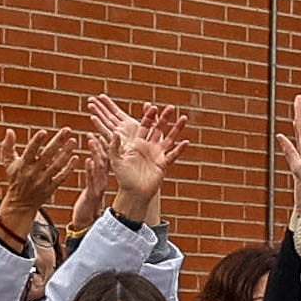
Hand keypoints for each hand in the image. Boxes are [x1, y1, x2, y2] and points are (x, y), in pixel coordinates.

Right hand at [0, 125, 79, 240]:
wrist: (20, 203)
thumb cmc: (15, 178)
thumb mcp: (8, 163)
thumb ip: (7, 146)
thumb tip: (9, 130)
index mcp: (23, 165)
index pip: (30, 151)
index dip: (36, 141)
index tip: (44, 131)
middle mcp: (33, 172)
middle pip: (47, 155)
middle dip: (58, 141)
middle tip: (67, 130)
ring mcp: (43, 181)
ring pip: (57, 165)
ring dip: (66, 153)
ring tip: (73, 141)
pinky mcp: (51, 188)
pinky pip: (62, 177)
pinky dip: (69, 168)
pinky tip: (76, 157)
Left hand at [84, 96, 186, 224]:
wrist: (133, 193)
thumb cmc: (123, 177)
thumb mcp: (115, 160)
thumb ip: (114, 146)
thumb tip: (114, 133)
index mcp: (137, 143)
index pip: (144, 126)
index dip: (149, 116)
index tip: (153, 107)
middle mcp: (148, 146)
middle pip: (158, 129)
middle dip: (165, 118)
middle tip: (171, 107)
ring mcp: (157, 155)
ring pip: (169, 139)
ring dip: (177, 129)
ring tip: (184, 118)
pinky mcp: (163, 164)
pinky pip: (173, 155)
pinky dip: (180, 149)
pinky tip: (186, 142)